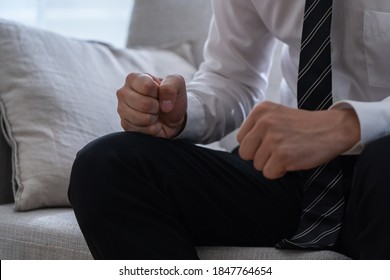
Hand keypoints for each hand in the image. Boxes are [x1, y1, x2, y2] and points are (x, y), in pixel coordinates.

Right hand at [116, 73, 186, 138]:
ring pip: (142, 118)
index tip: (160, 93)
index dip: (158, 92)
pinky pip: (141, 130)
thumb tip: (165, 104)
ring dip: (154, 118)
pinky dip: (151, 128)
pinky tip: (151, 123)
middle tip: (158, 105)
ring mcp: (122, 109)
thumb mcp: (177, 84)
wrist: (171, 118)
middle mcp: (124, 92)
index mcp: (134, 78)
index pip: (146, 86)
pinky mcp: (125, 124)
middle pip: (143, 104)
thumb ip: (171, 86)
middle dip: (157, 107)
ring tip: (154, 114)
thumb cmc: (171, 98)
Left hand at [236, 101, 359, 178]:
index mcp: (260, 110)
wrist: (333, 128)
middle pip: (245, 153)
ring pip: (257, 165)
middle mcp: (264, 122)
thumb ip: (257, 127)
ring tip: (288, 152)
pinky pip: (269, 173)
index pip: (241, 139)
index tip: (271, 142)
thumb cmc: (304, 126)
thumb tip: (242, 149)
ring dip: (272, 164)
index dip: (256, 145)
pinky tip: (292, 160)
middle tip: (278, 151)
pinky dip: (280, 172)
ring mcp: (273, 138)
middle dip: (259, 157)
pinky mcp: (282, 154)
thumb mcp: (276, 116)